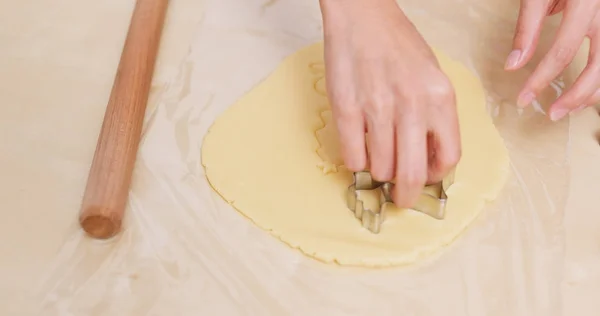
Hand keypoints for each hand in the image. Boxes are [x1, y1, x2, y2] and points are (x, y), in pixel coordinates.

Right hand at [319, 0, 460, 207]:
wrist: (362, 17)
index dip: (434, 177)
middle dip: (405, 196)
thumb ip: (435, 117)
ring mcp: (377, 107)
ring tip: (375, 157)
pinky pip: (352, 156)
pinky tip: (357, 148)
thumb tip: (425, 158)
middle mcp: (412, 105)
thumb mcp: (433, 77)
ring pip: (380, 168)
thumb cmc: (399, 46)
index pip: (449, 157)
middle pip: (411, 174)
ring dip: (378, 171)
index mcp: (441, 97)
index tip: (423, 177)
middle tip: (398, 198)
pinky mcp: (346, 108)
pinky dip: (355, 161)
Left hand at [506, 0, 599, 119]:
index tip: (523, 99)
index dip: (541, 79)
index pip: (562, 52)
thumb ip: (527, 28)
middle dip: (575, 96)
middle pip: (599, 66)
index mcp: (587, 3)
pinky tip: (585, 93)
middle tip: (551, 115)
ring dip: (592, 93)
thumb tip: (513, 66)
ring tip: (568, 108)